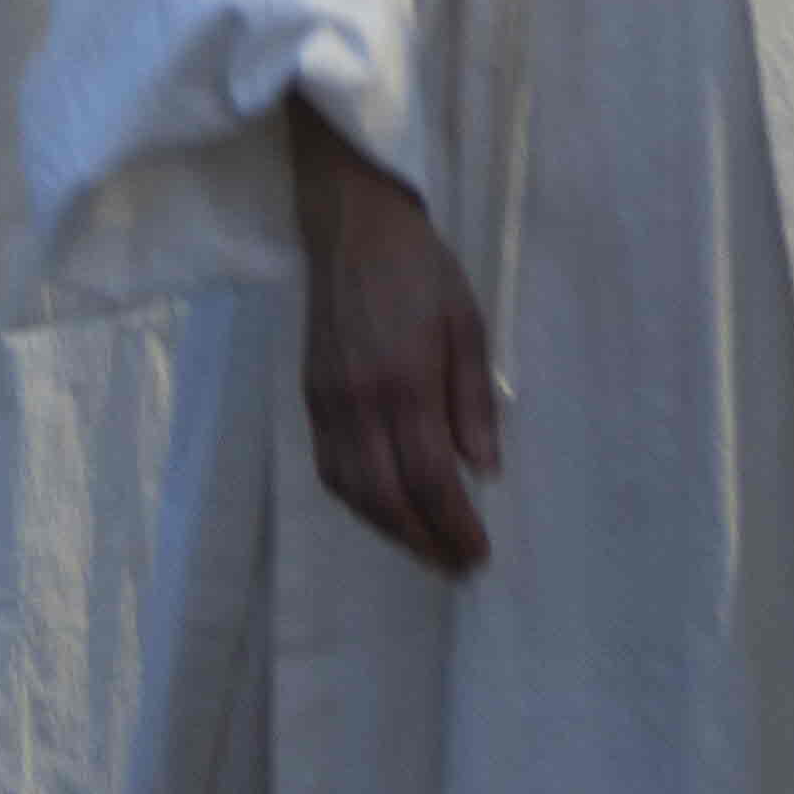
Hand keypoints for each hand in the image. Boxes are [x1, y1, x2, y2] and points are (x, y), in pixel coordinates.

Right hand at [290, 100, 502, 574]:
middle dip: (423, 542)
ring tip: (427, 546)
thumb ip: (474, 399)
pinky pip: (331, 470)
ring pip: (353, 493)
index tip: (478, 555)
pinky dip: (359, 502)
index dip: (453, 525)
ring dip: (390, 531)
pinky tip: (386, 507)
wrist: (352, 226)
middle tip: (457, 566)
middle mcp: (359, 403)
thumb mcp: (467, 322)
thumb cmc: (421, 268)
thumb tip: (484, 470)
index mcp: (405, 381)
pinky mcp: (310, 398)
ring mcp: (327, 403)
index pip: (429, 477)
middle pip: (386, 499)